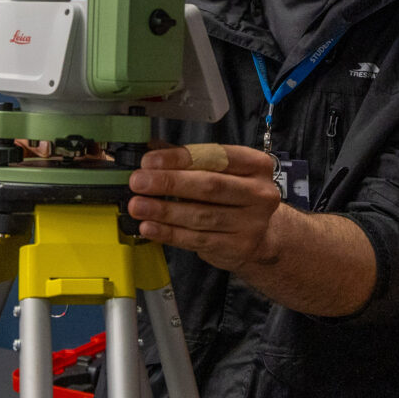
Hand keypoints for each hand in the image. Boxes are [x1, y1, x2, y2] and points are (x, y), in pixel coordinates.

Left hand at [127, 143, 282, 272]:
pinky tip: (149, 227)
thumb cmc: (234, 196)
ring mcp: (252, 223)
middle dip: (169, 183)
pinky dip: (169, 233)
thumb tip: (151, 150)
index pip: (217, 156)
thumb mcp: (220, 172)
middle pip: (210, 186)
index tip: (150, 161)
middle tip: (138, 182)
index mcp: (256, 165)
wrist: (261, 236)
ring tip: (137, 206)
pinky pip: (197, 239)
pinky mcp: (238, 247)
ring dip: (164, 210)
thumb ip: (189, 159)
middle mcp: (260, 193)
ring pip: (201, 215)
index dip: (181, 158)